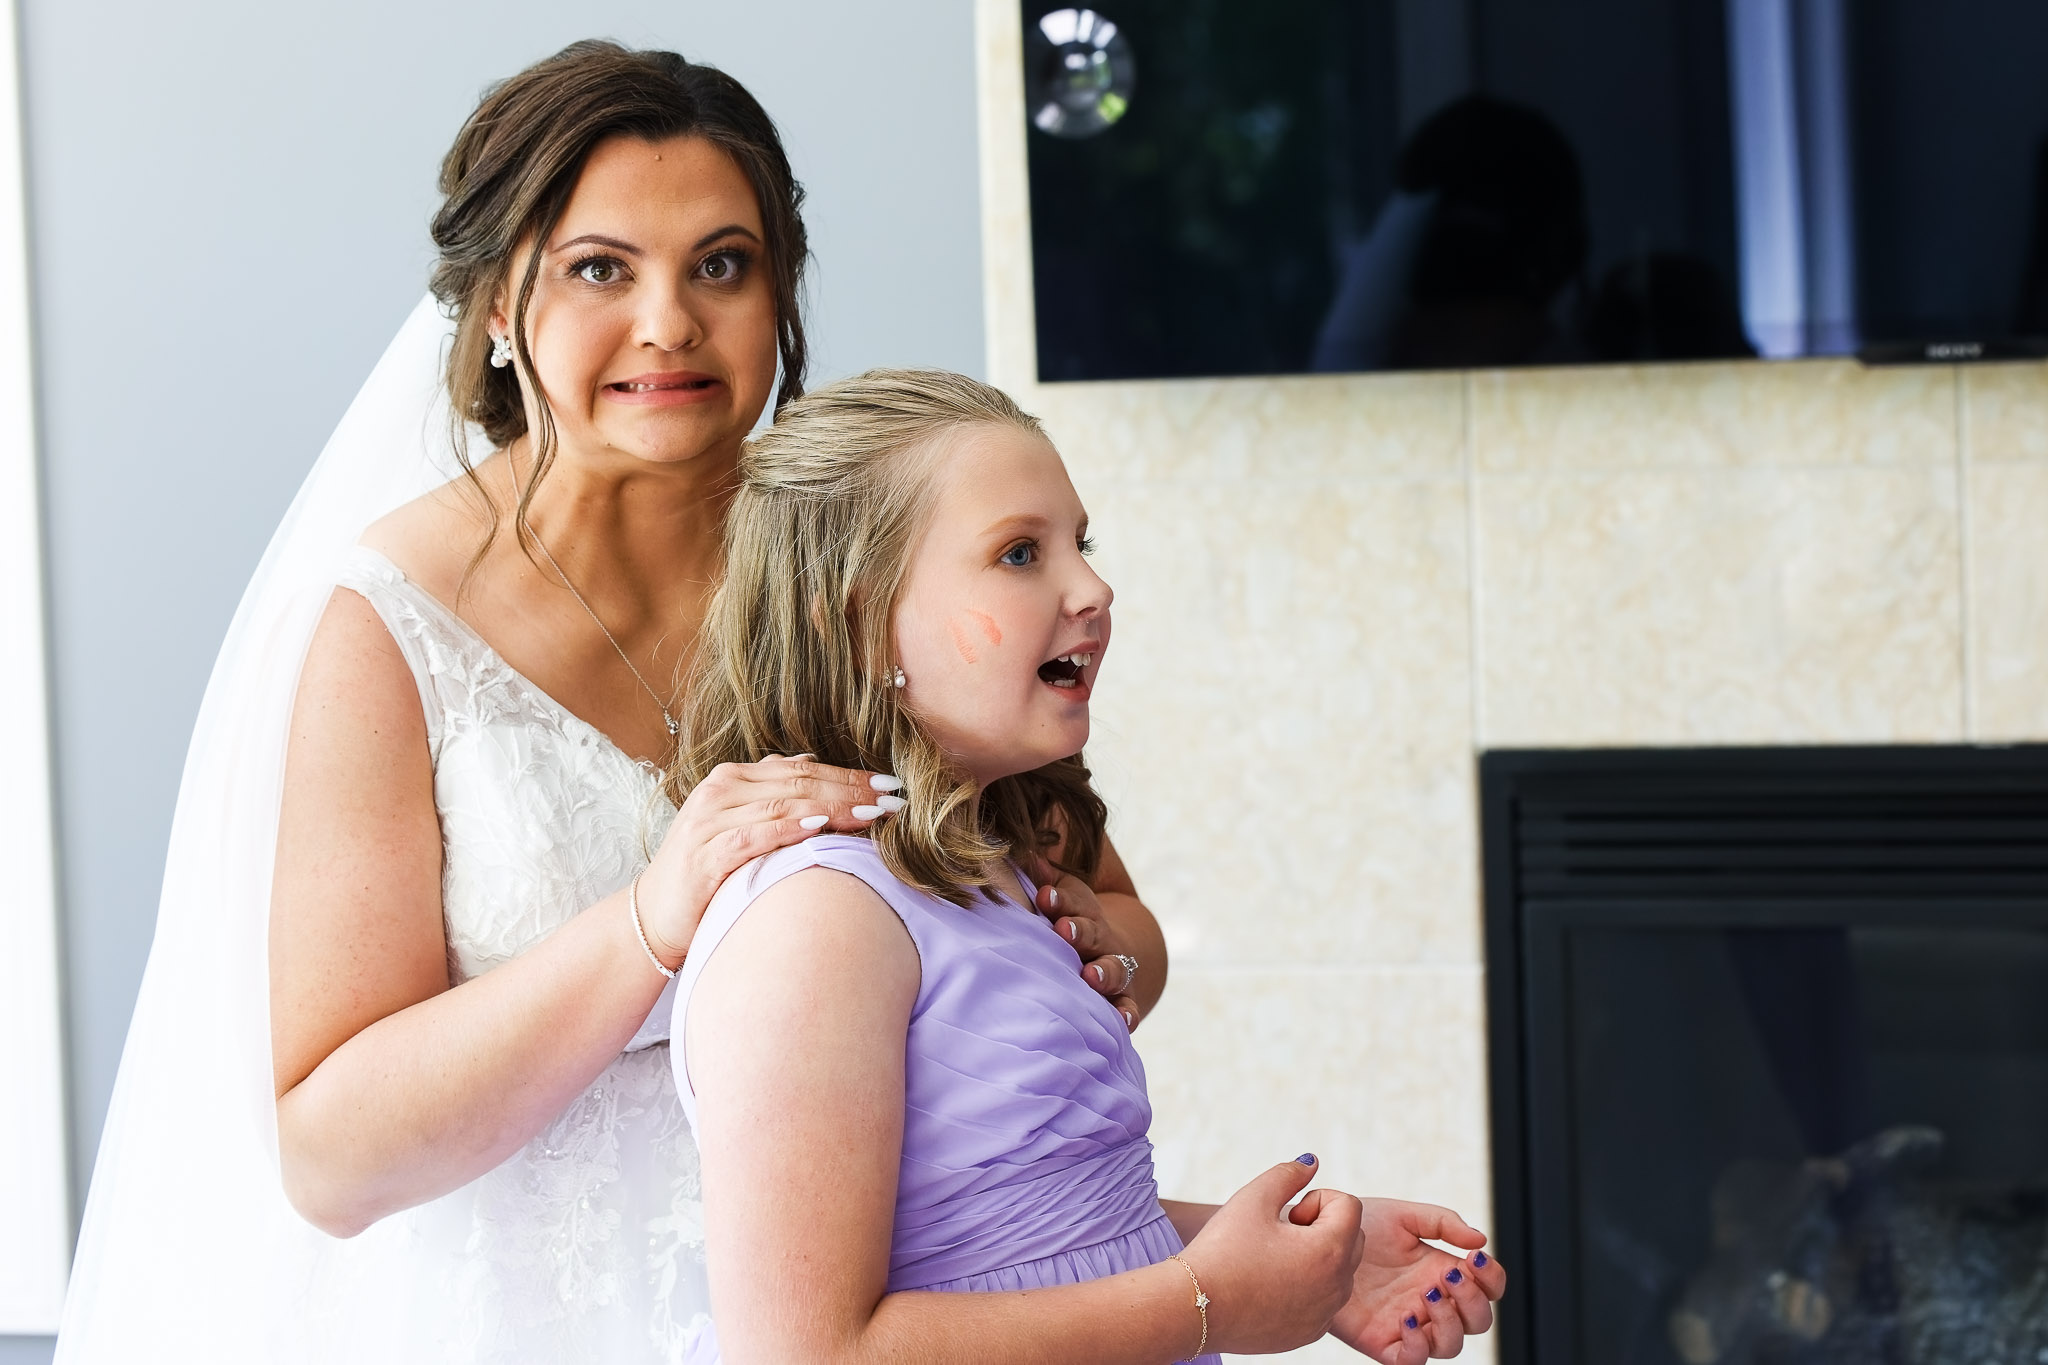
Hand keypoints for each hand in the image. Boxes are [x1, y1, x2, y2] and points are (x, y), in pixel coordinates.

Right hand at [639, 755, 896, 963]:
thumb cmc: (706, 876)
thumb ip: (773, 799)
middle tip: (895, 796)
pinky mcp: (706, 852)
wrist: (652, 918)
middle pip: (799, 782)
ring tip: (873, 811)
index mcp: (733, 779)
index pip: (802, 769)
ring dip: (832, 806)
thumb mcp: (741, 828)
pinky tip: (820, 826)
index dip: (848, 775)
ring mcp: (711, 819)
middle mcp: (721, 789)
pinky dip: (789, 828)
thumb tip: (814, 768)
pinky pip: (755, 834)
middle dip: (851, 788)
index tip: (890, 784)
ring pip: (783, 803)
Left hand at [1025, 858, 1141, 1029]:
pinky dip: (1127, 1015)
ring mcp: (1114, 970)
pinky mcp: (1121, 1000)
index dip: (1060, 899)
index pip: (1073, 902)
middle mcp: (1101, 940)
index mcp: (1083, 913)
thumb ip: (1042, 880)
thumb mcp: (1060, 896)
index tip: (1044, 897)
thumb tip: (1025, 853)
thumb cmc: (1071, 920)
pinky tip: (1122, 1023)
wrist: (1110, 949)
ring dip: (1103, 973)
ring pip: (1113, 970)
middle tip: (1064, 931)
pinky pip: (1127, 1008)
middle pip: (1093, 934)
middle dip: (1080, 932)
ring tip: (1090, 977)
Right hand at [1182, 1156, 1363, 1355]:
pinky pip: (1322, 1301)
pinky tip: (1268, 1286)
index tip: (1286, 1215)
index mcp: (1329, 1251)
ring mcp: (1324, 1314)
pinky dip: (1306, 1288)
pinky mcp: (1308, 1334)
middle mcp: (1336, 1287)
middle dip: (1322, 1227)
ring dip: (1315, 1257)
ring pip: (1338, 1272)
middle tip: (1280, 1234)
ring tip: (1272, 1259)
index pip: (1349, 1205)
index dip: (1316, 1200)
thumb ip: (1289, 1174)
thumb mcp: (1253, 1198)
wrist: (1193, 1308)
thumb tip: (1311, 1163)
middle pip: (1352, 1238)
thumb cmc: (1222, 1251)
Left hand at [1311, 1198, 1507, 1361]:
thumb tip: (1481, 1238)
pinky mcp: (1382, 1341)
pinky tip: (1407, 1318)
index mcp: (1441, 1272)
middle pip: (1477, 1321)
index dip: (1492, 1278)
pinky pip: (1411, 1361)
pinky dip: (1418, 1347)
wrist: (1313, 1238)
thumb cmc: (1358, 1228)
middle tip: (1450, 1275)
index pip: (1487, 1287)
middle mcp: (1430, 1302)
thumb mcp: (1403, 1215)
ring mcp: (1409, 1324)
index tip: (1476, 1257)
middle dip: (1474, 1300)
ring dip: (1450, 1322)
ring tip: (1428, 1293)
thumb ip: (1442, 1222)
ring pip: (1451, 1345)